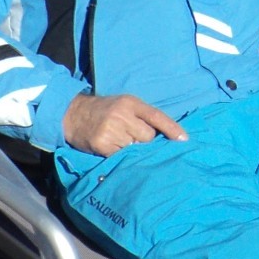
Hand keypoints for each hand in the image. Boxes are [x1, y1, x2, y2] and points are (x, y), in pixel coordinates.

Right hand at [62, 93, 186, 155]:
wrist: (74, 114)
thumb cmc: (106, 110)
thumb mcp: (125, 104)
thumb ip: (143, 116)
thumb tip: (167, 136)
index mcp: (131, 103)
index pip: (157, 116)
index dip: (172, 129)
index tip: (184, 140)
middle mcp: (121, 115)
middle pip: (147, 136)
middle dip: (144, 139)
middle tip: (130, 135)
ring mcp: (111, 130)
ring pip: (135, 148)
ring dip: (131, 148)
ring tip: (119, 140)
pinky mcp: (102, 144)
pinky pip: (121, 156)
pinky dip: (120, 155)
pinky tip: (112, 147)